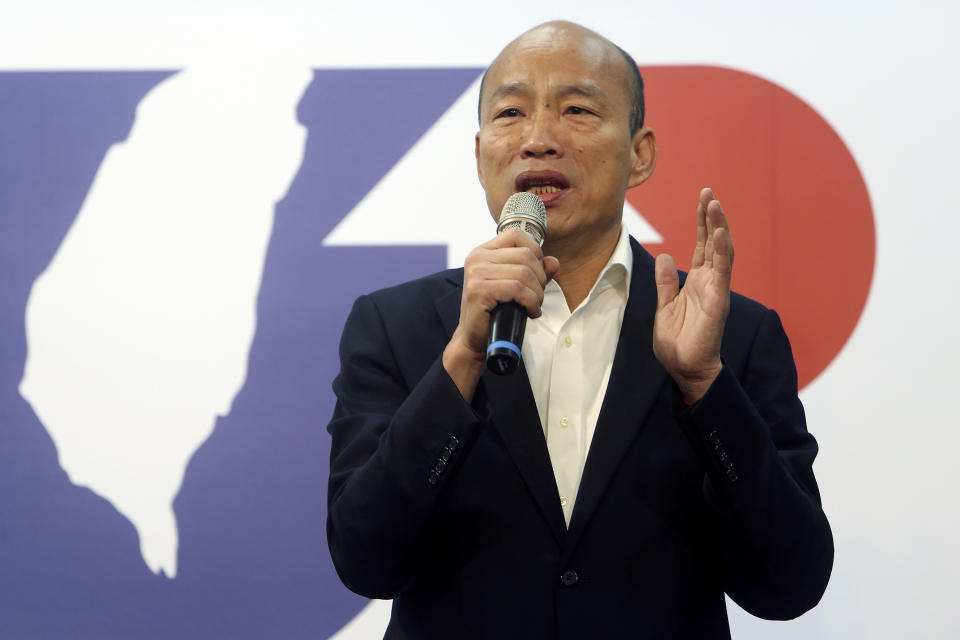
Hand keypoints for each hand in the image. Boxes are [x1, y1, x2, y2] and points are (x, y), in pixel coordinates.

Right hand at [443, 228, 559, 400]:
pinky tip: (530, 312)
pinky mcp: (478, 290)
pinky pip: (517, 289)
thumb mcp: (517, 286)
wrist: (475, 339)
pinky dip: (531, 302)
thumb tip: (553, 262)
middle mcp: (477, 258)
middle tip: (537, 297)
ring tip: (534, 306)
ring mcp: (476, 273)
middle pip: (526, 255)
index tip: (536, 276)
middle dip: (540, 278)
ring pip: (524, 273)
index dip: (535, 253)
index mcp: (483, 252)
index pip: (517, 236)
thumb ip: (536, 272)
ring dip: (537, 293)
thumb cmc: (496, 311)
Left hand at [653, 188, 733, 402]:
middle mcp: (710, 282)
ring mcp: (716, 290)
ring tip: (714, 204)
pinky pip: (722, 273)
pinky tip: (720, 233)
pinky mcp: (718, 302)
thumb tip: (665, 255)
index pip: (703, 245)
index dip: (703, 222)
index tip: (703, 198)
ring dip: (719, 227)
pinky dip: (722, 252)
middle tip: (708, 192)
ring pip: (722, 252)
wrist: (685, 368)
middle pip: (714, 242)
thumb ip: (665, 281)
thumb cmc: (677, 342)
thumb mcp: (664, 306)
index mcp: (697, 281)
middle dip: (711, 217)